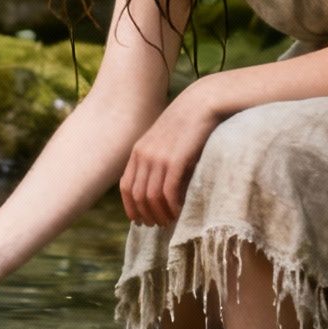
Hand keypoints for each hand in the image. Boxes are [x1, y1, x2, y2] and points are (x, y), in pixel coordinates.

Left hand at [121, 84, 221, 227]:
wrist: (201, 103)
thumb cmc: (187, 124)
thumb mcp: (164, 142)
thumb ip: (157, 162)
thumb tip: (159, 189)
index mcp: (138, 151)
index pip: (126, 187)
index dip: (131, 207)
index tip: (140, 221)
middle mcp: (144, 155)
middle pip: (137, 196)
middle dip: (146, 215)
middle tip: (158, 225)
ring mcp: (158, 158)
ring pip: (151, 197)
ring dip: (160, 213)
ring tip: (170, 221)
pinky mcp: (175, 161)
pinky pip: (168, 192)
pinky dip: (172, 206)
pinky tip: (179, 211)